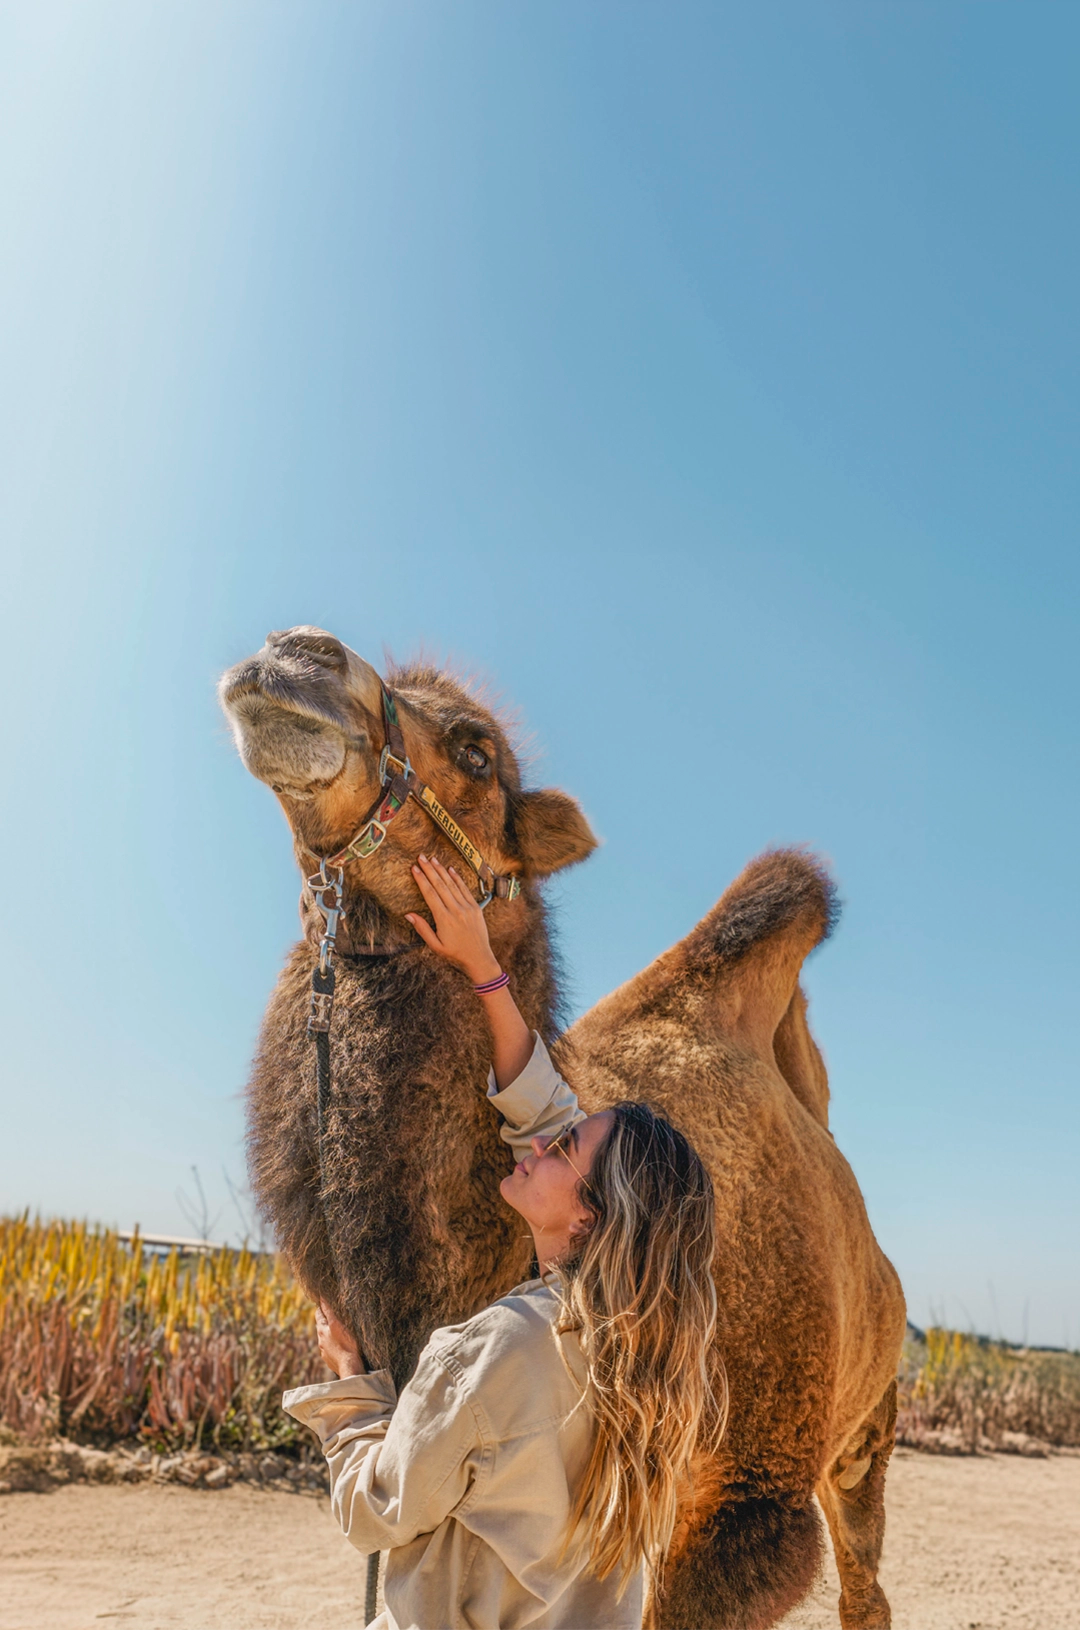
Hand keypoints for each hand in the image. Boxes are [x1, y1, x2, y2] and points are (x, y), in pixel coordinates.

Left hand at [315, 1302, 366, 1377]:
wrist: (349, 1366)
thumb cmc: (347, 1344)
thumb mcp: (337, 1323)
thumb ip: (329, 1311)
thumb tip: (321, 1298)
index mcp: (322, 1330)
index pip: (319, 1315)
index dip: (321, 1308)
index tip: (323, 1302)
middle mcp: (321, 1341)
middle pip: (321, 1327)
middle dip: (325, 1321)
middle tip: (331, 1315)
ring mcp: (324, 1352)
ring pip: (325, 1340)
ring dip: (329, 1335)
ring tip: (337, 1332)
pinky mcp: (329, 1360)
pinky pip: (330, 1350)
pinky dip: (333, 1346)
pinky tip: (340, 1347)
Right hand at [406, 854, 501, 983]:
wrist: (479, 958)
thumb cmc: (454, 953)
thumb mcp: (435, 946)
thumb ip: (422, 929)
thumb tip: (408, 915)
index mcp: (444, 919)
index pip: (430, 894)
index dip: (421, 879)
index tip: (414, 868)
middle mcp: (456, 910)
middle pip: (440, 885)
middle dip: (429, 869)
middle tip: (421, 857)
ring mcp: (467, 907)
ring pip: (452, 884)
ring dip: (441, 870)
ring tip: (433, 859)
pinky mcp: (475, 907)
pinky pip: (465, 889)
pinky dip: (457, 878)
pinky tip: (450, 869)